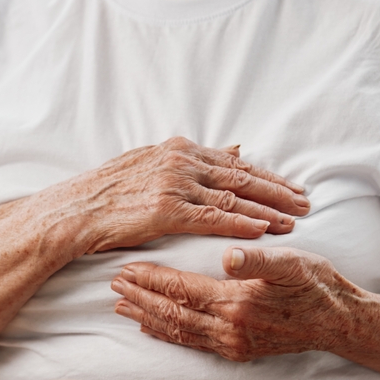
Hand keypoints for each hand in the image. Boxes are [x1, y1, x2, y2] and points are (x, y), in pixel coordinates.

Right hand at [45, 137, 309, 253]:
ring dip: (268, 209)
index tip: (292, 187)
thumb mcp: (151, 164)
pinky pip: (213, 217)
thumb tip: (236, 149)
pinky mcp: (166, 210)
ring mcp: (173, 184)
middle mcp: (180, 162)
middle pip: (241, 177)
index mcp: (178, 149)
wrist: (72, 211)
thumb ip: (194, 160)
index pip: (234, 163)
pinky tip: (264, 230)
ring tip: (296, 220)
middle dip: (278, 191)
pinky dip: (242, 223)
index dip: (267, 176)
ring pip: (233, 197)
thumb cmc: (105, 194)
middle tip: (306, 202)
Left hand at [109, 247, 360, 360]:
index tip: (125, 268)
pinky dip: (168, 335)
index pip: (181, 289)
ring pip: (178, 331)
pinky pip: (193, 343)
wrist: (341, 323)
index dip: (151, 278)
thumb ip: (257, 259)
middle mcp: (229, 329)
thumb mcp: (292, 263)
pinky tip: (152, 328)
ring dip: (147, 318)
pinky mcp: (237, 351)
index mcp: (236, 303)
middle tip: (112, 285)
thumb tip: (228, 255)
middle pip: (172, 313)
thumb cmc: (317, 285)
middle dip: (140, 298)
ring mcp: (232, 343)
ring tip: (121, 306)